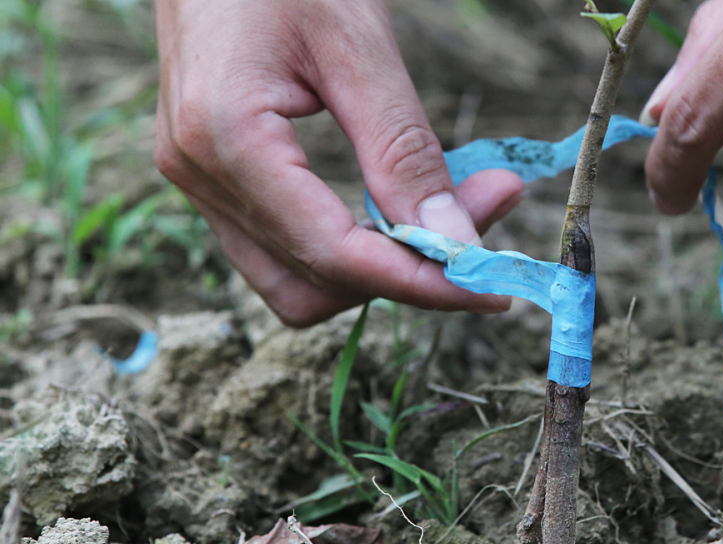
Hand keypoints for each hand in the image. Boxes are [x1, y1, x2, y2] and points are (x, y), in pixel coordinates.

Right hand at [154, 0, 521, 326]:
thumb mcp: (358, 46)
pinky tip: (393, 208)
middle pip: (315, 283)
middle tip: (482, 222)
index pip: (335, 256)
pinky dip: (348, 247)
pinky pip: (283, 247)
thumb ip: (404, 152)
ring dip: (377, 268)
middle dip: (405, 274)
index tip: (492, 288)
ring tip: (446, 216)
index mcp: (226, 140)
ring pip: (296, 280)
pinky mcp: (214, 176)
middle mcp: (200, 175)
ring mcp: (199, 180)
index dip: (421, 282)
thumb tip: (456, 245)